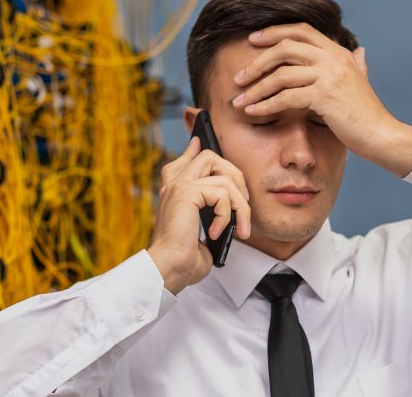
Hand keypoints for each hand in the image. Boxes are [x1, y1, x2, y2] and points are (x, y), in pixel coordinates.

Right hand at [148, 137, 251, 294]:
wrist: (169, 270)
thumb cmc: (184, 259)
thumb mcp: (203, 233)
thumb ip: (213, 214)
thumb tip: (226, 204)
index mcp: (174, 192)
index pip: (185, 159)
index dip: (194, 148)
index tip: (200, 140)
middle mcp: (173, 184)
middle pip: (210, 156)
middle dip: (235, 174)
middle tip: (242, 203)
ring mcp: (178, 186)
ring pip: (223, 176)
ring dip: (240, 204)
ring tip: (239, 228)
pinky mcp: (185, 193)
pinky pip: (222, 193)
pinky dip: (227, 214)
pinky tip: (217, 232)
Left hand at [230, 23, 411, 175]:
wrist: (381, 135)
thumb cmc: (367, 114)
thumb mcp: (362, 81)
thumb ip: (358, 64)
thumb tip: (361, 50)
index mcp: (339, 53)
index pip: (302, 30)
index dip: (275, 32)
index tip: (254, 41)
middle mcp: (333, 59)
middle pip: (285, 48)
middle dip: (257, 61)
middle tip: (240, 76)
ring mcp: (329, 76)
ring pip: (281, 74)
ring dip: (255, 88)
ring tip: (240, 100)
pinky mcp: (324, 97)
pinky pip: (286, 97)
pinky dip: (265, 105)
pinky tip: (253, 111)